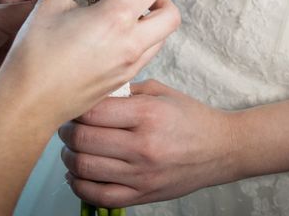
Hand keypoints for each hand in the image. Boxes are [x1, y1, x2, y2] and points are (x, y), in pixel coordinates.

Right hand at [0, 0, 180, 126]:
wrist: (28, 104)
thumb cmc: (34, 53)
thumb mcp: (48, 5)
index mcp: (116, 19)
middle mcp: (131, 44)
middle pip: (171, 16)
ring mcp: (130, 66)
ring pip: (161, 39)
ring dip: (153, 21)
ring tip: (127, 13)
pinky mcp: (122, 81)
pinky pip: (145, 56)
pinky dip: (141, 41)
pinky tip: (114, 36)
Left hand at [58, 80, 236, 207]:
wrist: (221, 149)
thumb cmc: (192, 117)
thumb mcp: (162, 92)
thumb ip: (126, 91)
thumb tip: (92, 94)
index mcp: (148, 114)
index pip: (93, 112)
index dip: (75, 108)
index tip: (74, 106)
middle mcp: (143, 146)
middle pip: (83, 140)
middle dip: (67, 131)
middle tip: (67, 126)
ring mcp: (142, 175)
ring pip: (85, 168)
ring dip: (69, 157)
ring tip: (71, 148)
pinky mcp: (142, 195)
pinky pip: (98, 196)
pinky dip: (79, 186)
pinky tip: (78, 174)